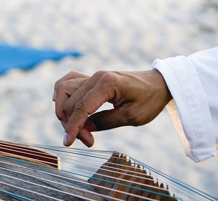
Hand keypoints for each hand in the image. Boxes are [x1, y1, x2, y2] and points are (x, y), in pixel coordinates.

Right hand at [53, 69, 171, 147]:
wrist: (159, 83)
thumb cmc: (149, 100)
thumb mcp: (132, 117)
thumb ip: (106, 122)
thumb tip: (84, 129)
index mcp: (107, 84)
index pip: (81, 107)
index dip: (73, 126)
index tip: (68, 142)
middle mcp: (96, 76)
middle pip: (70, 101)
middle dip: (72, 124)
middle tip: (87, 141)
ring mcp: (92, 75)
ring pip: (63, 88)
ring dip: (63, 109)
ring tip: (75, 126)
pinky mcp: (92, 78)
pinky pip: (69, 81)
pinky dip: (61, 92)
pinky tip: (58, 102)